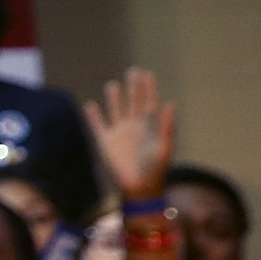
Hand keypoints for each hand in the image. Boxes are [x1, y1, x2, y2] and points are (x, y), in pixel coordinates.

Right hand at [84, 67, 177, 201]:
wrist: (139, 188)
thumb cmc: (155, 169)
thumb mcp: (164, 147)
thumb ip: (166, 126)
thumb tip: (170, 103)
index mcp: (149, 127)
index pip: (149, 103)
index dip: (149, 89)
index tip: (147, 74)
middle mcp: (135, 127)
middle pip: (133, 103)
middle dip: (134, 88)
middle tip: (133, 71)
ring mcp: (120, 133)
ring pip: (116, 110)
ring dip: (115, 98)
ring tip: (113, 84)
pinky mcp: (106, 142)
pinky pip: (98, 125)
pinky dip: (93, 116)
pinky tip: (90, 105)